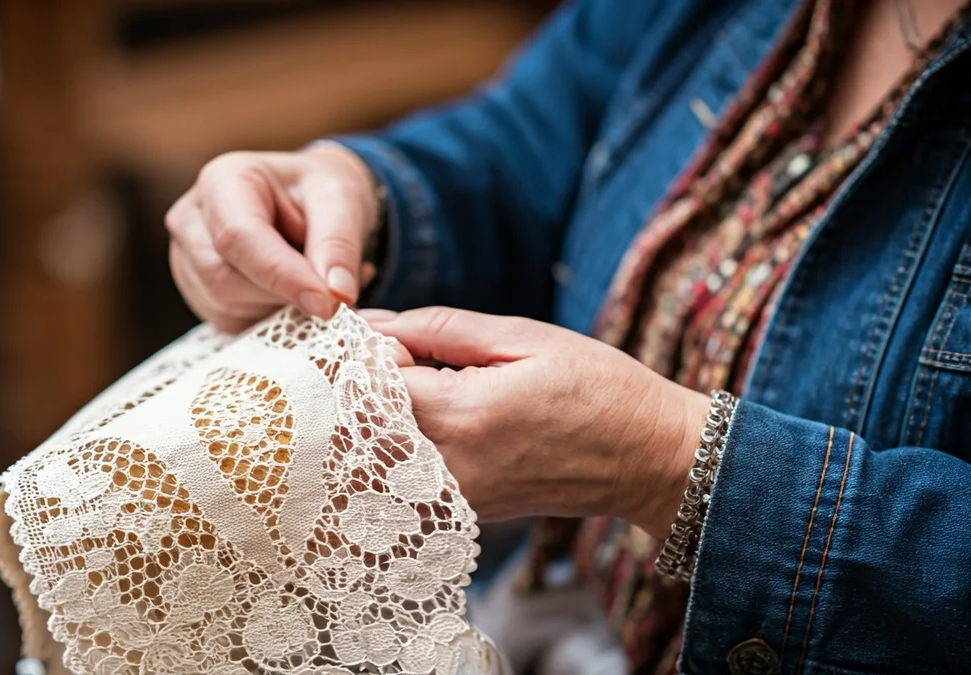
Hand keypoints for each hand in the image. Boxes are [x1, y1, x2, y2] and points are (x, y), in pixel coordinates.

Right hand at [166, 144, 378, 332]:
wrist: (309, 201)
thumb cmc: (319, 191)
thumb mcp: (341, 199)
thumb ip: (339, 244)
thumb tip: (337, 294)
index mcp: (222, 180)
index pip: (237, 237)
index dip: (282, 276)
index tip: (328, 303)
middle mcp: (192, 220)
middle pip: (223, 279)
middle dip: (281, 295)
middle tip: (330, 290)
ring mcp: (187, 260)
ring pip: (227, 308)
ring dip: (280, 308)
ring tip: (315, 282)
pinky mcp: (199, 294)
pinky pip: (232, 325)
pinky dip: (272, 320)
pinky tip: (296, 295)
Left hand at [362, 306, 710, 535]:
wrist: (650, 460)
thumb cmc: (598, 389)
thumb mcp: (522, 338)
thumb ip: (439, 330)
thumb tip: (373, 323)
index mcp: (461, 414)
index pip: (368, 383)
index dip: (370, 355)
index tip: (397, 339)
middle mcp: (447, 466)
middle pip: (361, 425)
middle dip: (367, 388)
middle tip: (407, 362)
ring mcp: (452, 498)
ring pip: (377, 456)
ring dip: (383, 419)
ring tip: (427, 391)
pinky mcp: (461, 513)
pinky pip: (405, 479)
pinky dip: (403, 447)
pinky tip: (440, 424)